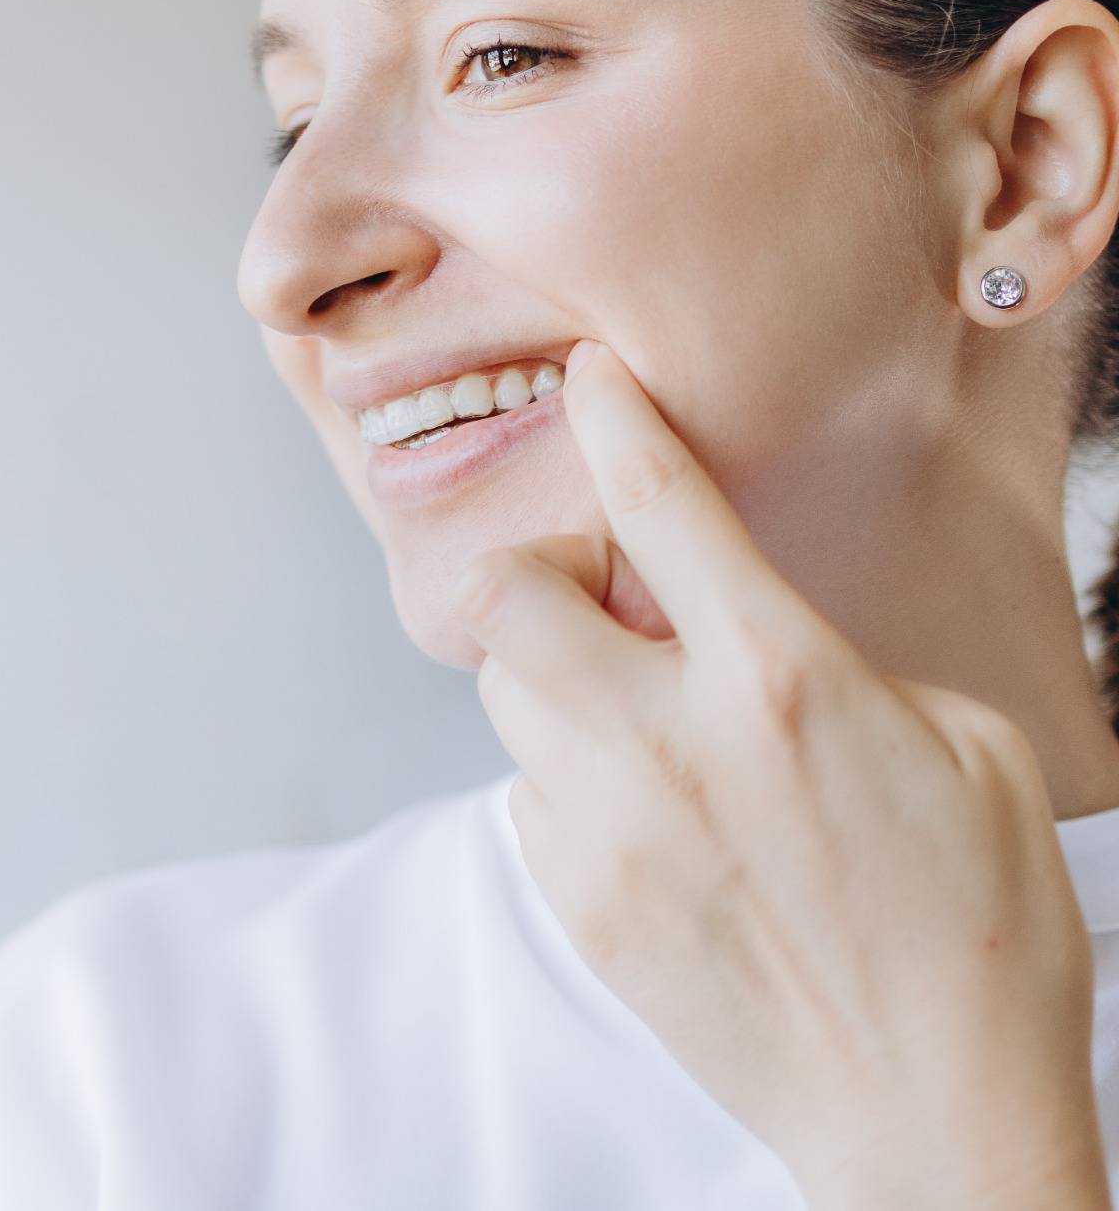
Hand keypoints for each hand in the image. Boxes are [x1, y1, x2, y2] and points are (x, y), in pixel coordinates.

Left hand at [450, 341, 1109, 1210]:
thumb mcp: (962, 743)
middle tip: (610, 600)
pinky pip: (528, 795)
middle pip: (508, 596)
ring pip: (506, 696)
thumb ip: (828, 658)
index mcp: (781, 678)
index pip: (660, 501)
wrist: (931, 1107)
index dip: (612, 415)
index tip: (589, 378)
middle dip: (545, 571)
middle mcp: (669, 742)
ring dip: (557, 676)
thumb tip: (741, 622)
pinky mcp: (580, 902)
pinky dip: (569, 777)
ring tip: (640, 713)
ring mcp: (609, 830)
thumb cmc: (980, 924)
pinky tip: (648, 810)